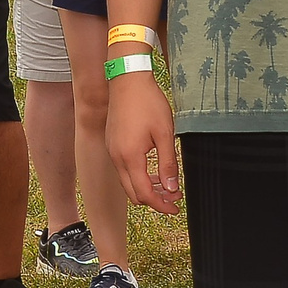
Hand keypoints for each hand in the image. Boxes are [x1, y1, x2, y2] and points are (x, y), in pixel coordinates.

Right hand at [108, 71, 179, 212]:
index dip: (161, 205)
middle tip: (174, 198)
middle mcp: (117, 157)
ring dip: (146, 187)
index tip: (175, 208)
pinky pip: (123, 168)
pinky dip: (138, 175)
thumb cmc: (148, 103)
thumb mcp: (165, 134)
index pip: (144, 194)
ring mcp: (112, 150)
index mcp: (130, 157)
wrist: (127, 79)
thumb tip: (171, 188)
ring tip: (167, 183)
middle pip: (132, 193)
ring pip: (127, 181)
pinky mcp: (112, 143)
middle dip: (154, 199)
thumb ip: (168, 164)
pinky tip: (153, 168)